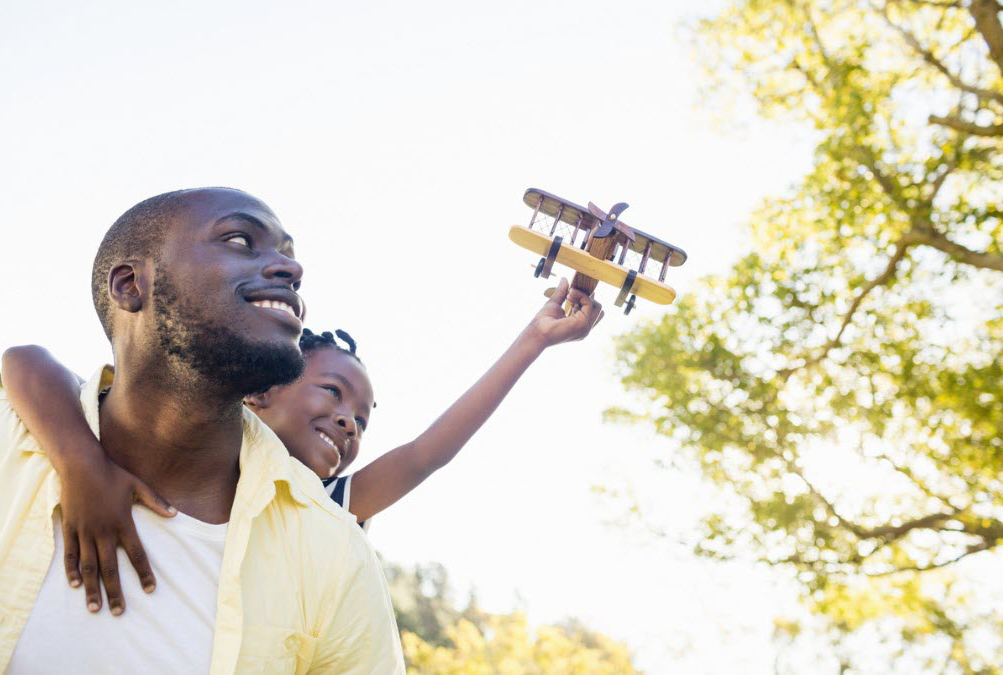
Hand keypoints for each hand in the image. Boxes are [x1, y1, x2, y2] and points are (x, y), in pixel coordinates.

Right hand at [58, 451, 174, 614]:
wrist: (82, 465)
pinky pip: (70, 553)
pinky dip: (71, 570)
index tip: (150, 590)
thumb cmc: (113, 475)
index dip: (144, 573)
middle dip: (115, 592)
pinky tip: (75, 585)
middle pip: (110, 568)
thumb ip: (156, 501)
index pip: (137, 554)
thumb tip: (175, 514)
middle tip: (118, 612)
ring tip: (94, 608)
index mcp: (123, 523)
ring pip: (88, 566)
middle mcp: (103, 531)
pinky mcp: (70, 528)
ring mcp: (85, 531)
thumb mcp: (138, 486)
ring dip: (92, 588)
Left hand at [528, 277, 603, 346]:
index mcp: (580, 326)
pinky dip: (580, 295)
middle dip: (586, 297)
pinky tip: (569, 295)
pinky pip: (589, 303)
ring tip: (569, 295)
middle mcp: (585, 328)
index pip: (593, 311)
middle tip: (570, 294)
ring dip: (583, 295)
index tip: (573, 292)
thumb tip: (565, 279)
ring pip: (596, 305)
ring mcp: (586, 327)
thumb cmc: (543, 322)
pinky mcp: (583, 323)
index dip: (586, 299)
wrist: (538, 332)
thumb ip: (562, 292)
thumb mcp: (555, 303)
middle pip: (597, 308)